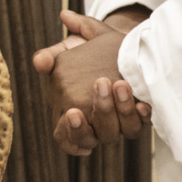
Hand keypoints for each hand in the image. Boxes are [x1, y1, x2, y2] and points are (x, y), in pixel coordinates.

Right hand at [32, 8, 151, 155]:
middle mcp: (93, 123)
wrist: (121, 44)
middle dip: (99, 113)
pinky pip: (140, 125)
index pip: (65, 135)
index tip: (73, 113)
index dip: (70, 131)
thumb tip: (39, 62)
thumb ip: (50, 55)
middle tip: (101, 84)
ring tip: (120, 84)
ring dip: (120, 111)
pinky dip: (141, 117)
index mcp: (70, 111)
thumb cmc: (89, 49)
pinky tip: (142, 103)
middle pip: (92, 137)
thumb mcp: (69, 48)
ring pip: (118, 132)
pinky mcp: (137, 117)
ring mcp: (116, 123)